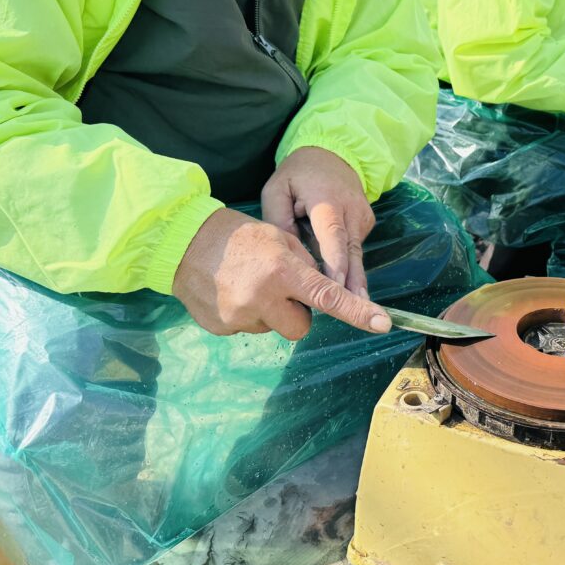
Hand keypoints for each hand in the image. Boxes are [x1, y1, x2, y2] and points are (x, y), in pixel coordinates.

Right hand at [172, 207, 389, 341]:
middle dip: (298, 312)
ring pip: (274, 328)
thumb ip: (304, 267)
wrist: (183, 243)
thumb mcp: (279, 239)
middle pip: (302, 327)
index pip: (328, 297)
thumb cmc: (237, 236)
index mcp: (282, 271)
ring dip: (270, 312)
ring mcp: (239, 318)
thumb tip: (322, 290)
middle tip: (281, 288)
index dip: (357, 312)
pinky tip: (231, 292)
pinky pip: (249, 328)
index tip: (382, 323)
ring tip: (249, 284)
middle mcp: (262, 299)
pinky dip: (247, 314)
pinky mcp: (221, 329)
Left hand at [261, 146, 375, 300]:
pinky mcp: (366, 224)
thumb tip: (288, 259)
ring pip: (356, 255)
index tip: (337, 290)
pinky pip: (355, 250)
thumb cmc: (297, 174)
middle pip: (352, 253)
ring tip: (355, 312)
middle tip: (357, 312)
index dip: (336, 266)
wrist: (332, 153)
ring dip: (352, 282)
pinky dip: (349, 269)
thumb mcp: (277, 191)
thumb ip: (279, 223)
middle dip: (353, 284)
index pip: (334, 238)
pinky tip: (345, 293)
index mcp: (328, 202)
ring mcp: (363, 218)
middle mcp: (352, 211)